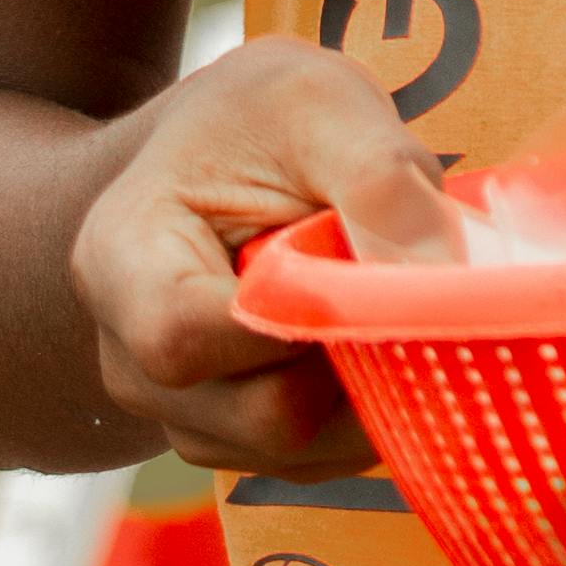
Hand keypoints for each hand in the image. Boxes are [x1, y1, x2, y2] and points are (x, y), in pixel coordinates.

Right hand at [66, 33, 454, 476]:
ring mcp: (181, 413)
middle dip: (358, 359)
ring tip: (384, 296)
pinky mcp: (234, 441)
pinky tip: (375, 335)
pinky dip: (368, 410)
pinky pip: (315, 460)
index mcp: (121, 261)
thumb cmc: (261, 121)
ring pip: (296, 452)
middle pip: (258, 417)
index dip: (293, 326)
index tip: (368, 271)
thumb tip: (444, 272)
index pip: (185, 337)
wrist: (223, 152)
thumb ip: (379, 179)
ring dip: (372, 390)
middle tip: (408, 283)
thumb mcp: (319, 105)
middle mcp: (131, 359)